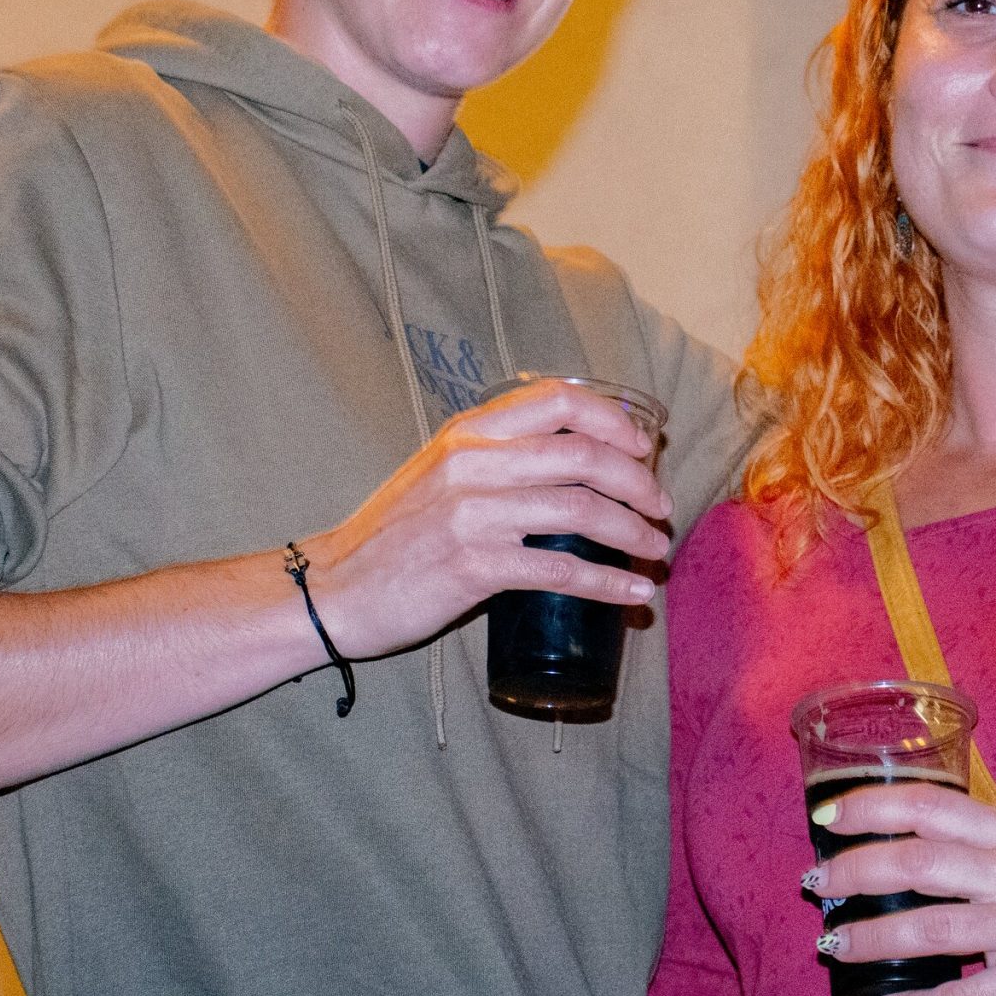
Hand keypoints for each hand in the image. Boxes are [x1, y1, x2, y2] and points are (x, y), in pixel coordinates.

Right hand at [299, 378, 670, 658]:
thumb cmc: (395, 532)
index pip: (559, 401)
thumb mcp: (440, 470)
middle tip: (661, 508)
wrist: (334, 588)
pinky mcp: (474, 567)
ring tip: (655, 550)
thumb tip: (576, 460)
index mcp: (469, 432)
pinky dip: (608, 584)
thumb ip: (496, 456)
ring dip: (633, 533)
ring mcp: (474, 514)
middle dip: (638, 482)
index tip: (643, 449)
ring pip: (582, 511)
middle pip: (584, 455)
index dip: (614, 421)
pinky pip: (562, 571)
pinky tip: (632, 594)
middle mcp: (474, 463)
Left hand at [806, 780, 995, 995]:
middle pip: (919, 864)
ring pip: (929, 929)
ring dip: (870, 939)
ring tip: (833, 945)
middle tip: (818, 886)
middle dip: (855, 873)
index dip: (871, 807)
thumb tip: (886, 838)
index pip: (930, 806)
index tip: (826, 816)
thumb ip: (971, 841)